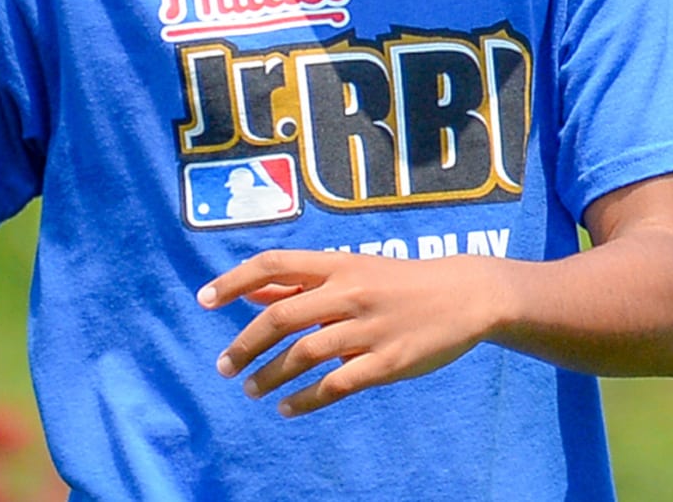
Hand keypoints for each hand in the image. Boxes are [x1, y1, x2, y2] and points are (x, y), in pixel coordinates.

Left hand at [198, 250, 507, 416]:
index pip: (275, 265)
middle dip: (244, 345)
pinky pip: (335, 386)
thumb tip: (248, 291)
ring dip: (268, 376)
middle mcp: (350, 293)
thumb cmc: (402, 282)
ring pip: (303, 355)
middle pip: (281, 317)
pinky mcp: (387, 362)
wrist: (468, 295)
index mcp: (339, 265)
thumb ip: (300, 282)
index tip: (204, 300)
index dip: (235, 281)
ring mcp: (369, 329)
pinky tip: (287, 409)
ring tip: (252, 390)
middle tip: (224, 367)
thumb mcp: (353, 271)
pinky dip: (304, 400)